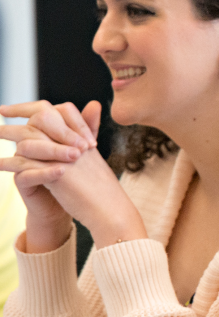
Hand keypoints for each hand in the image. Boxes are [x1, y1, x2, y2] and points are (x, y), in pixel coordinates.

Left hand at [0, 100, 145, 250]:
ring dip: (10, 135)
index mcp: (83, 137)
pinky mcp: (58, 173)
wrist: (110, 209)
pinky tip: (0, 164)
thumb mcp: (91, 160)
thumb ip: (83, 141)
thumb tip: (82, 122)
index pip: (60, 110)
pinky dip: (11, 163)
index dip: (38, 106)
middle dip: (19, 113)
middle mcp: (75, 142)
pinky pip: (26, 163)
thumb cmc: (101, 188)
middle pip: (43, 117)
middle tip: (2, 111)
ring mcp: (66, 155)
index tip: (17, 108)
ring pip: (31, 138)